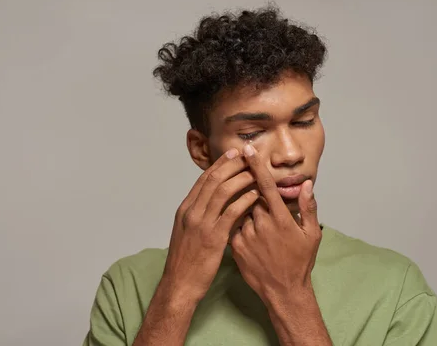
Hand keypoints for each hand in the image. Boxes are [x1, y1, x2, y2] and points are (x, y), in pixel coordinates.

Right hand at [160, 148, 259, 303]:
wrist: (180, 283)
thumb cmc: (186, 260)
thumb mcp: (187, 231)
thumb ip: (198, 215)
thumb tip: (212, 201)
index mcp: (185, 209)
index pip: (204, 179)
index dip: (220, 164)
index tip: (233, 154)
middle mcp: (192, 211)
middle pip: (213, 179)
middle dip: (232, 165)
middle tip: (247, 155)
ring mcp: (201, 223)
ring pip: (222, 191)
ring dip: (241, 179)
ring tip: (256, 173)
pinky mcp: (213, 237)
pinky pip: (232, 212)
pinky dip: (245, 201)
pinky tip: (256, 196)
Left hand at [229, 144, 321, 304]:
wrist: (283, 291)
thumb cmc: (300, 262)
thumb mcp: (311, 235)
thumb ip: (308, 207)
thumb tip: (306, 184)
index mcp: (280, 218)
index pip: (264, 184)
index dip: (255, 165)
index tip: (246, 149)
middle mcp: (261, 223)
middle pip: (250, 195)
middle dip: (252, 191)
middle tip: (259, 200)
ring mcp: (246, 234)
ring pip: (241, 210)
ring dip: (246, 210)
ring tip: (260, 227)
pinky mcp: (235, 245)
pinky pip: (233, 226)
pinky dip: (239, 225)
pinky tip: (251, 237)